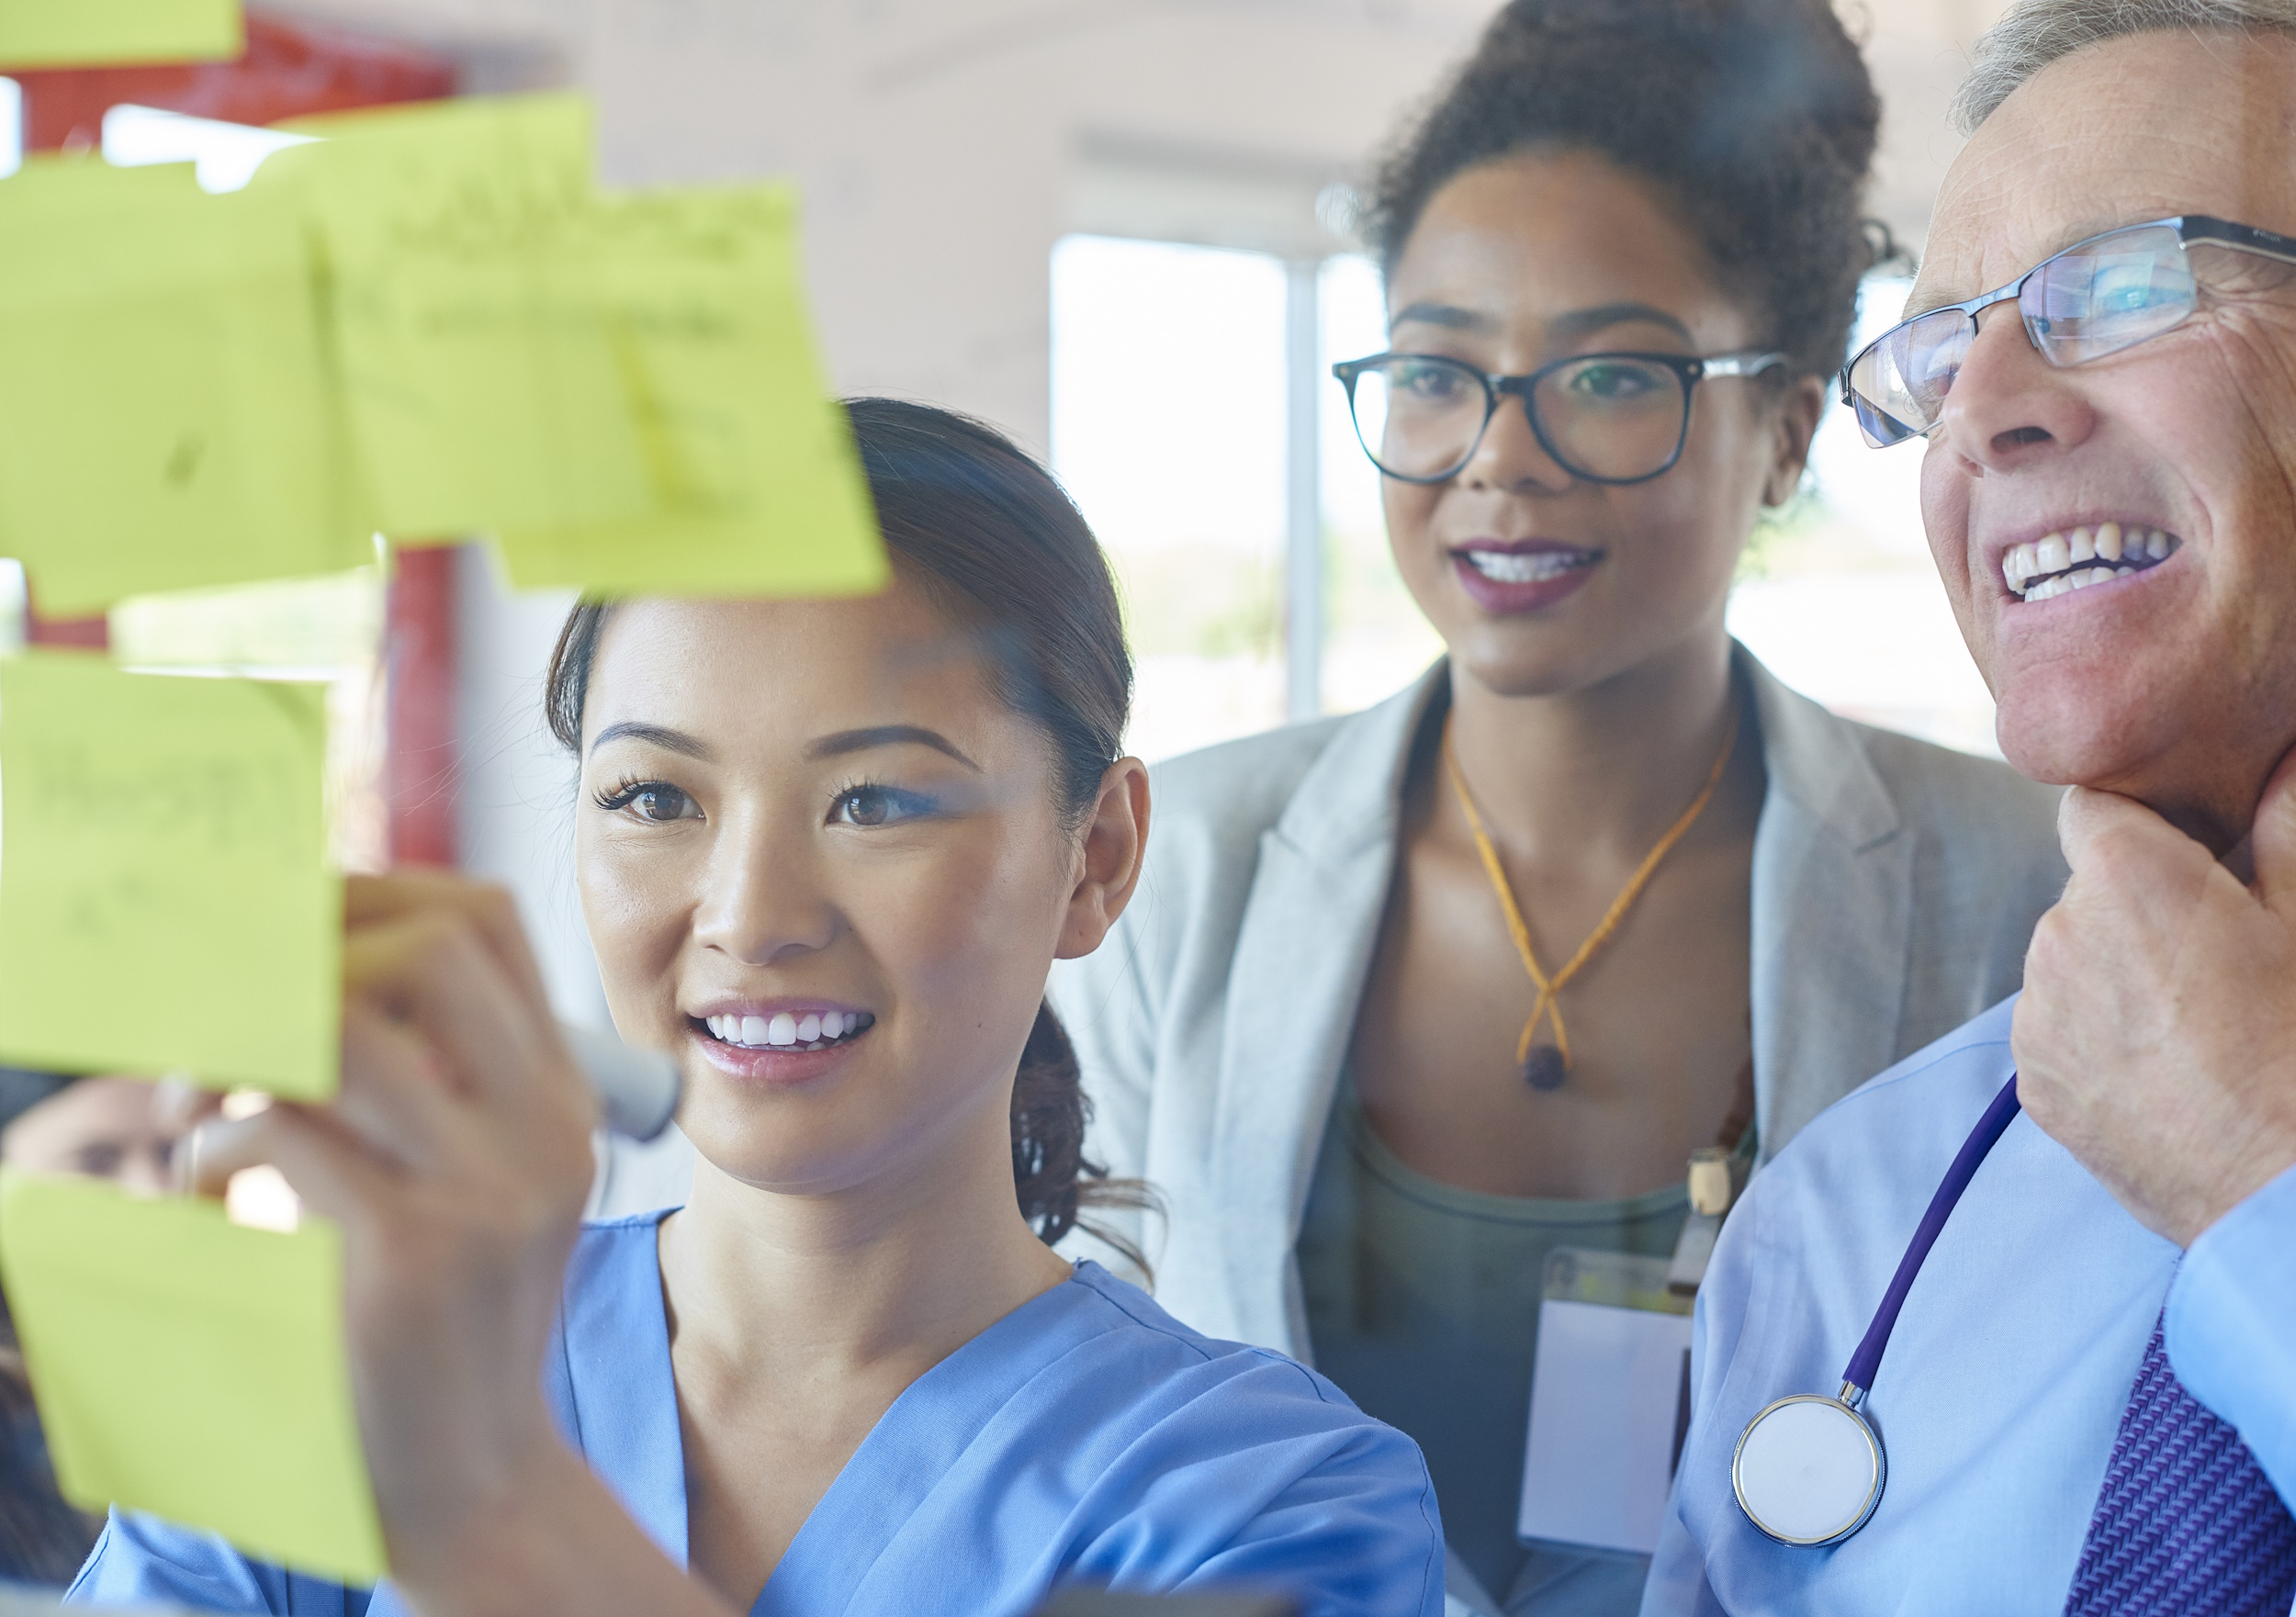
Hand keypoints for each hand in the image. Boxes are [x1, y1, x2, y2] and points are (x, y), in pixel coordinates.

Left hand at [188, 873, 723, 1616]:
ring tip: (201, 1102)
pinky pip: (282, 1134)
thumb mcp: (473, 1186)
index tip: (283, 930)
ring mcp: (489, 1191)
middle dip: (303, 949)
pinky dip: (213, 1147)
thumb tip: (302, 965)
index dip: (372, 890)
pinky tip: (208, 1193)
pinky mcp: (411, 1256)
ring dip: (242, 1044)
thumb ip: (427, 1086)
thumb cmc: (440, 1328)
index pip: (487, 920)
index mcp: (561, 1101)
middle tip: (226, 1009)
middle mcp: (544, 1130)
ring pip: (348, 1024)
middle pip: (428, 943)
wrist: (470, 1482)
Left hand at [2013, 750, 2295, 1245]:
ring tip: (2202, 1032)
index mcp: (2123, 877)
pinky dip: (2101, 1043)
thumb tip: (2284, 760)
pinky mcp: (2033, 1084)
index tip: (2186, 857)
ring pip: (2071, 967)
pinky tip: (2172, 1076)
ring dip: (2117, 979)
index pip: (2093, 805)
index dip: (2139, 824)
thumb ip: (2289, 827)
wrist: (2286, 1189)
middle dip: (2140, 912)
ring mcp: (2038, 1015)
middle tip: (2221, 963)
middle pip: (2086, 894)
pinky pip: (2062, 1035)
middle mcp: (2056, 934)